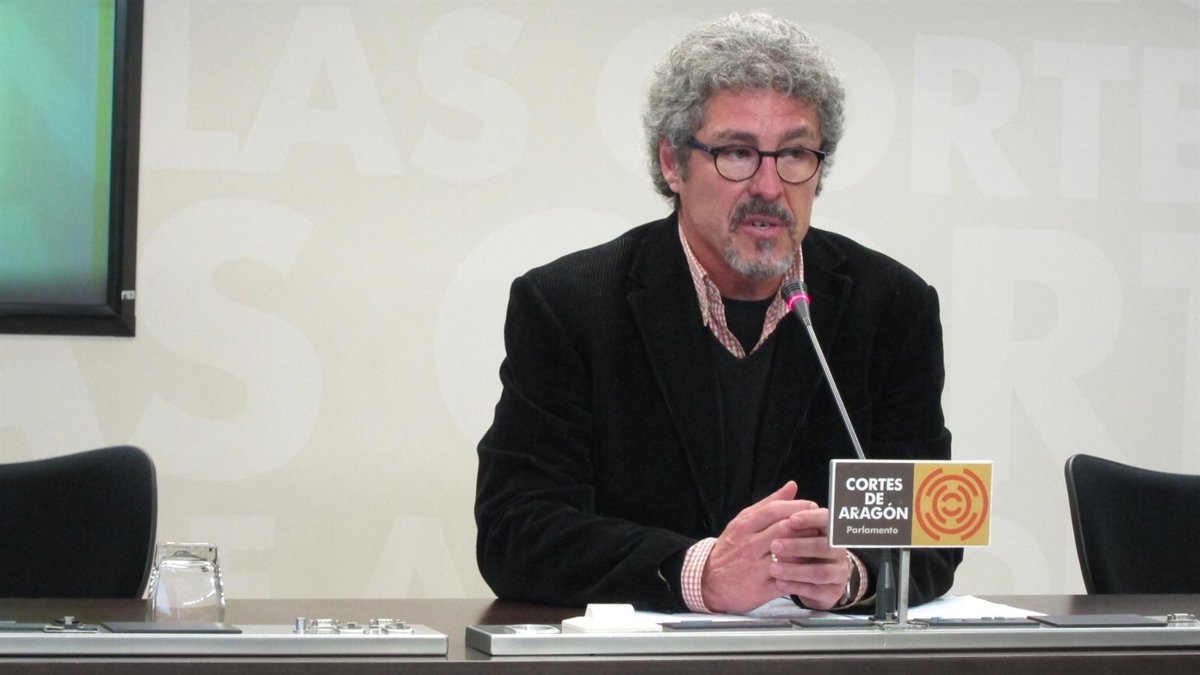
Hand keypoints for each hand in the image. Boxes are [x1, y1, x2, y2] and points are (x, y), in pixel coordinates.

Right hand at [700, 481, 818, 612]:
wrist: (709, 583)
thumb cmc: (730, 549)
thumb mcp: (742, 523)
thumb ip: (768, 504)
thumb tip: (792, 486)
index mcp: (744, 526)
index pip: (775, 510)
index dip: (798, 507)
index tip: (812, 508)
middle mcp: (748, 545)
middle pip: (785, 529)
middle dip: (807, 526)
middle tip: (819, 525)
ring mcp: (755, 567)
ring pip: (789, 554)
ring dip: (807, 549)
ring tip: (816, 545)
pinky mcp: (761, 589)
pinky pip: (787, 580)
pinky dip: (802, 574)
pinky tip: (810, 568)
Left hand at [768, 508, 850, 608]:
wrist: (813, 581)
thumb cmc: (802, 549)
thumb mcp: (795, 530)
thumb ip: (791, 510)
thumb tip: (790, 485)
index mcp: (831, 531)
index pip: (827, 520)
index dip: (811, 519)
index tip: (791, 519)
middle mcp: (839, 550)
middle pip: (825, 546)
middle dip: (799, 545)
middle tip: (775, 545)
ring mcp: (839, 572)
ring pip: (820, 571)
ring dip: (795, 570)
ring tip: (773, 568)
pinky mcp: (832, 592)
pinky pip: (816, 590)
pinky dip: (796, 587)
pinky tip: (779, 583)